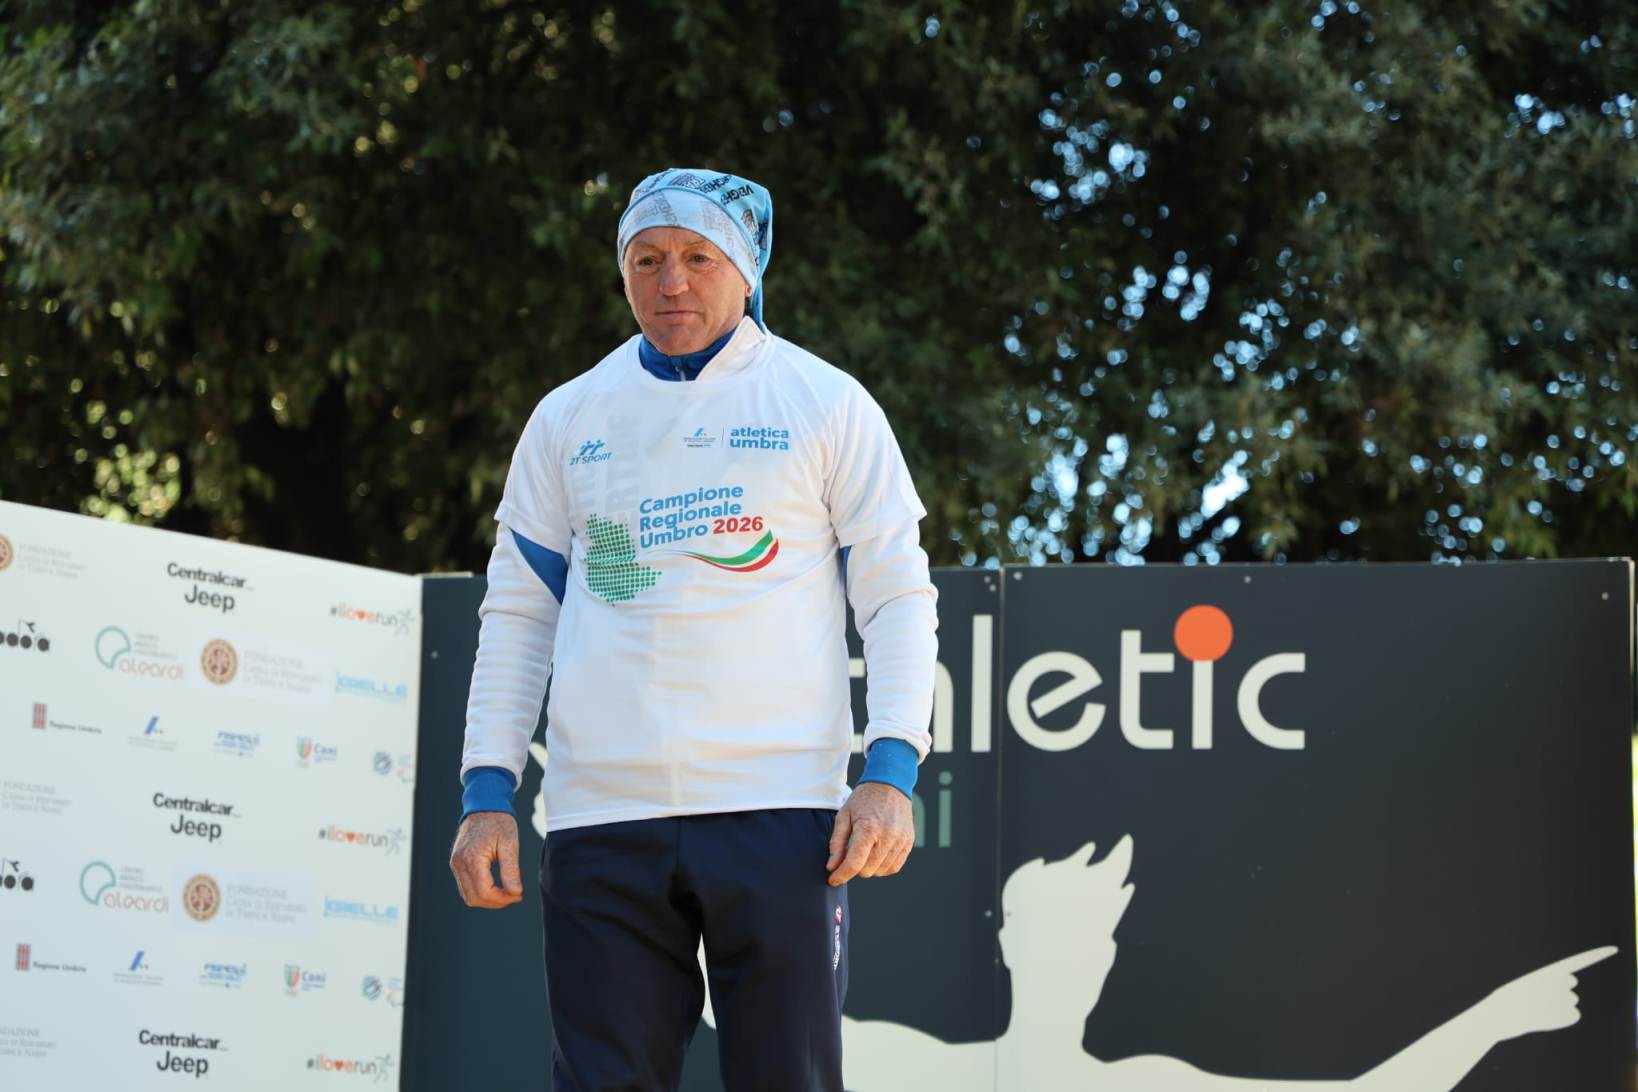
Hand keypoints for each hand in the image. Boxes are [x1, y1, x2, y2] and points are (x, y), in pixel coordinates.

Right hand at [449, 811, 523, 908]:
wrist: (484, 805)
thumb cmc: (499, 822)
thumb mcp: (510, 844)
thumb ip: (511, 870)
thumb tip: (515, 893)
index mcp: (472, 858)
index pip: (484, 892)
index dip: (502, 899)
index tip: (518, 895)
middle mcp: (459, 863)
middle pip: (474, 898)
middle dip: (495, 902)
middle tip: (514, 895)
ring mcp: (455, 864)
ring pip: (468, 896)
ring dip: (487, 899)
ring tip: (506, 892)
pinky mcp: (456, 863)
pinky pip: (465, 886)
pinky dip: (479, 891)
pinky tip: (495, 886)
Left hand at [827, 782, 914, 885]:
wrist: (891, 784)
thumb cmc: (864, 799)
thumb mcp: (844, 815)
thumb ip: (837, 842)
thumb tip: (832, 866)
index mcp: (868, 828)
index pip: (854, 863)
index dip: (841, 875)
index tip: (833, 879)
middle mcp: (887, 836)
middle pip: (867, 870)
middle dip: (854, 867)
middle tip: (849, 855)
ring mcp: (900, 840)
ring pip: (880, 872)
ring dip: (869, 868)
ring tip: (864, 851)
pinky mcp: (908, 842)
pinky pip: (894, 867)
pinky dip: (882, 867)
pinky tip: (876, 854)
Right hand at [1474, 946, 1616, 1040]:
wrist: (1499, 1016)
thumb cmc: (1507, 1000)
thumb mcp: (1524, 986)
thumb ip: (1549, 985)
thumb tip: (1570, 993)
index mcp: (1548, 971)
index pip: (1578, 961)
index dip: (1597, 955)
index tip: (1614, 949)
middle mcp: (1560, 983)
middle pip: (1571, 982)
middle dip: (1561, 988)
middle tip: (1541, 996)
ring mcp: (1564, 1000)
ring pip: (1572, 1001)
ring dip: (1559, 1005)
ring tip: (1538, 1009)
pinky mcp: (1568, 1015)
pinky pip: (1575, 1015)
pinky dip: (1564, 1018)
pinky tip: (1548, 1018)